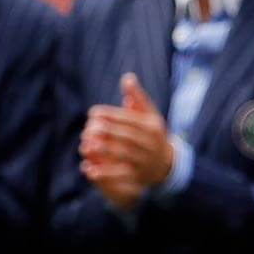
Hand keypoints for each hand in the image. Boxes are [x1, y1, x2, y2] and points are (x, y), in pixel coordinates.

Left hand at [81, 74, 174, 198]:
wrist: (166, 164)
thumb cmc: (152, 134)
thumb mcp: (149, 114)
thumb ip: (137, 97)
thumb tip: (127, 77)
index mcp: (152, 126)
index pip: (130, 119)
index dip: (111, 115)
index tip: (93, 112)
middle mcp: (151, 144)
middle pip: (127, 136)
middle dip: (107, 132)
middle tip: (89, 128)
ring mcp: (144, 161)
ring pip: (123, 155)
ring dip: (104, 151)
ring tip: (87, 146)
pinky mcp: (137, 176)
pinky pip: (120, 175)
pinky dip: (105, 173)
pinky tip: (89, 170)